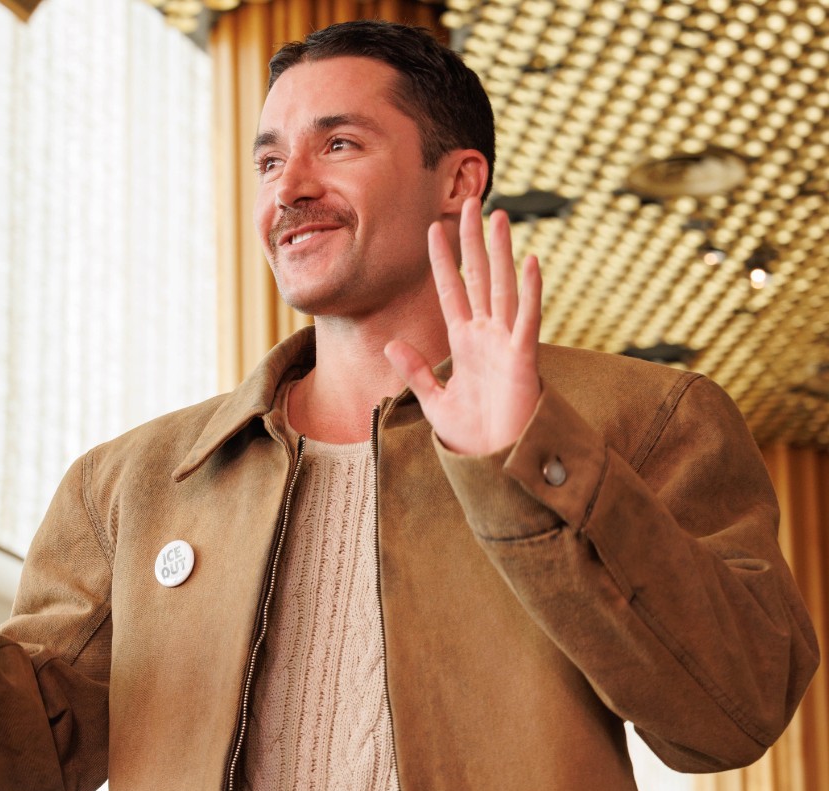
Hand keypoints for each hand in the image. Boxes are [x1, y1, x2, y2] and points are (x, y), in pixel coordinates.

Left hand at [385, 200, 541, 456]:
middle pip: (478, 277)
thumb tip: (389, 343)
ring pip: (502, 287)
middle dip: (472, 241)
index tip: (433, 230)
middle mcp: (485, 335)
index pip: (450, 291)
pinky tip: (529, 261)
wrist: (495, 461)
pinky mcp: (522, 358)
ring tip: (497, 216)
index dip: (442, 261)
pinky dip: (529, 291)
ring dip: (500, 252)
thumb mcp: (434, 399)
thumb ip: (415, 370)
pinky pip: (526, 319)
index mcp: (463, 343)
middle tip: (470, 201)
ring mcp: (505, 343)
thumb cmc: (472, 434)